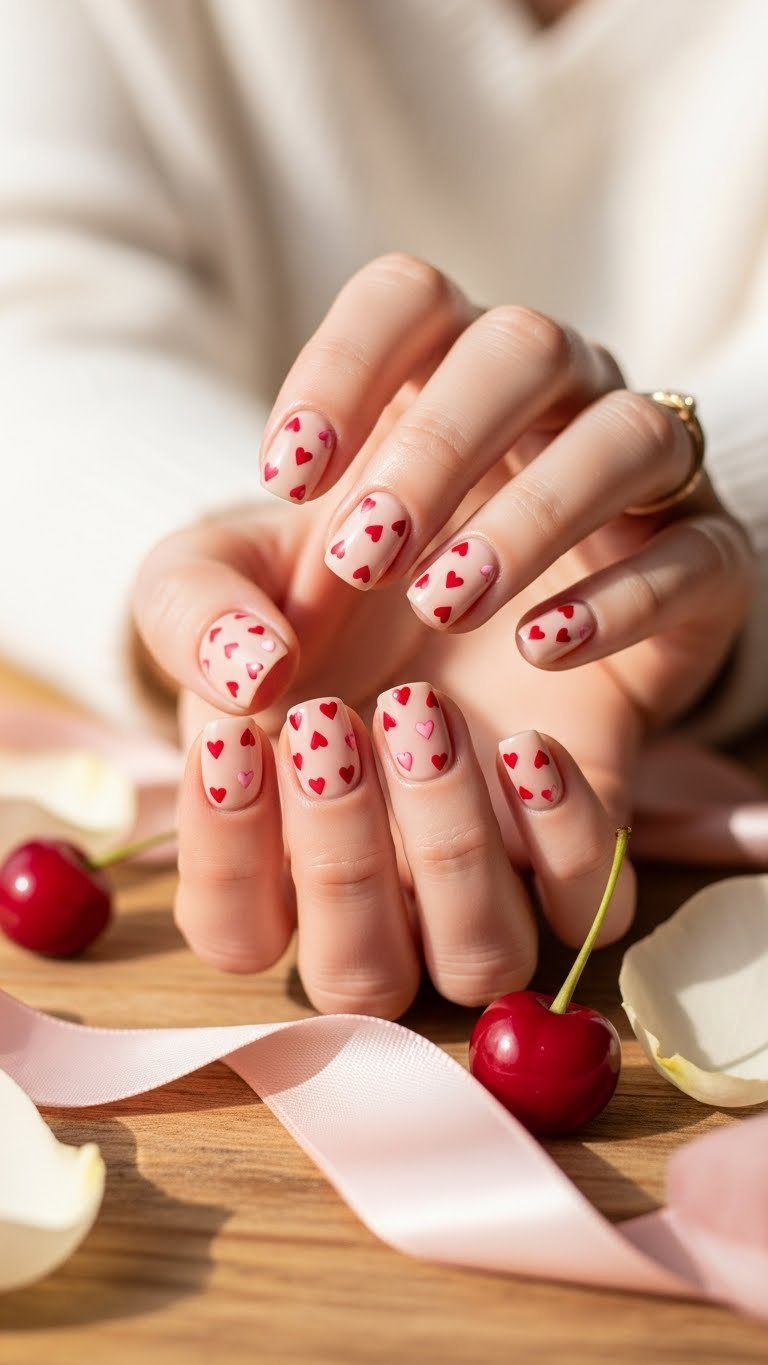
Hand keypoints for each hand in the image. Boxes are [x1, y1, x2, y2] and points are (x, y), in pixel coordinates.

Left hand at [133, 254, 754, 1015]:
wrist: (455, 737)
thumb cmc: (343, 646)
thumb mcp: (242, 625)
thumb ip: (198, 618)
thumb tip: (251, 664)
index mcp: (436, 380)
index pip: (408, 298)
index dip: (346, 363)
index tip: (284, 473)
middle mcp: (552, 404)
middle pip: (522, 347)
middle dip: (440, 445)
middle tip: (364, 558)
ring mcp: (641, 480)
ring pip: (630, 433)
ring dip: (536, 512)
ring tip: (447, 602)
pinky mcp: (703, 572)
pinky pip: (698, 554)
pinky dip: (622, 596)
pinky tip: (540, 646)